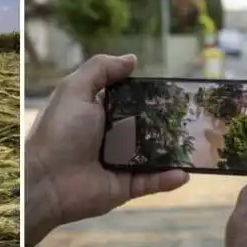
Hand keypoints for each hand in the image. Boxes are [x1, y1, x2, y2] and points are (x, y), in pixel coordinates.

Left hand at [25, 55, 189, 246]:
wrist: (46, 180)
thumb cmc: (60, 130)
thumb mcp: (75, 90)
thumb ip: (100, 70)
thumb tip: (131, 59)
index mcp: (95, 111)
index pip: (127, 99)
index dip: (147, 94)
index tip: (174, 90)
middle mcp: (108, 135)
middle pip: (144, 126)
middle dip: (167, 122)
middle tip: (195, 117)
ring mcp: (117, 162)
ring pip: (152, 155)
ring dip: (174, 151)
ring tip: (199, 143)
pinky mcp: (123, 187)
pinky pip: (150, 183)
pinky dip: (167, 179)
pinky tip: (185, 172)